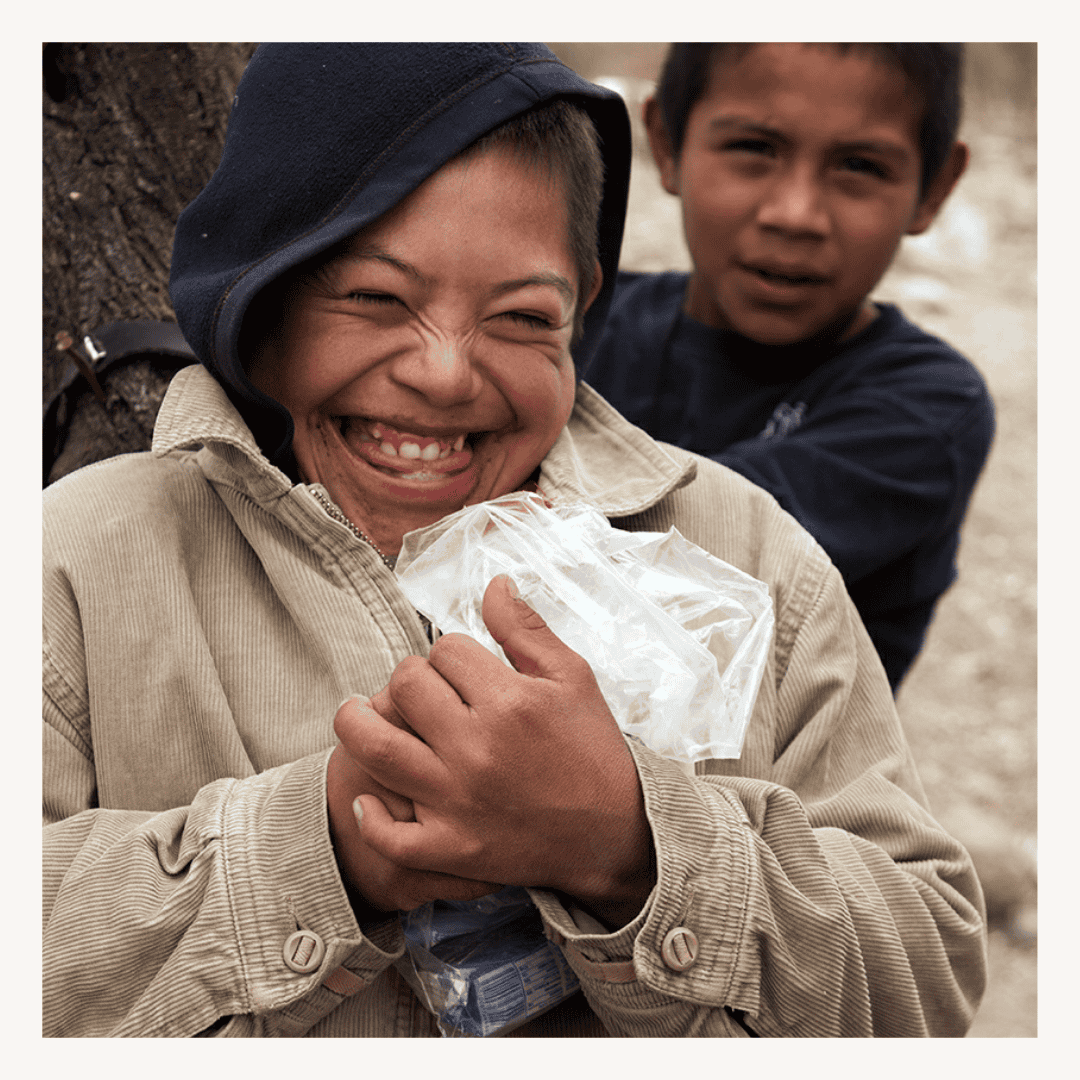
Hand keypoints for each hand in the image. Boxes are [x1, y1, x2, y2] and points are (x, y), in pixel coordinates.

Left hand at [338, 575, 654, 926]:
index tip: (462, 668)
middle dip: (410, 678)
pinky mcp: (451, 847)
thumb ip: (526, 629)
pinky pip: (388, 834)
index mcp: (509, 702)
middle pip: (405, 686)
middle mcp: (477, 748)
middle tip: (424, 693)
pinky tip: (368, 796)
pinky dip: (368, 815)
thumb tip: (493, 584)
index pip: (444, 649)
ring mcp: (458, 801)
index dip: (450, 651)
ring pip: (375, 748)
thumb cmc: (593, 751)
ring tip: (359, 714)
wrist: (617, 834)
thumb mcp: (572, 678)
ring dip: (357, 723)